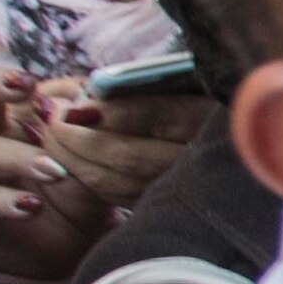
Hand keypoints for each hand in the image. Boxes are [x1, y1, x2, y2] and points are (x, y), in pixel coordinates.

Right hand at [0, 62, 116, 283]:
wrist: (61, 256)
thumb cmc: (74, 200)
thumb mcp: (90, 165)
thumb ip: (88, 135)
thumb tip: (91, 101)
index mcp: (8, 116)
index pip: (12, 86)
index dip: (38, 83)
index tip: (74, 90)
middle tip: (25, 86)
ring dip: (16, 157)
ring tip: (54, 171)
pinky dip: (0, 200)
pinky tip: (30, 206)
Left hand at [25, 72, 210, 211]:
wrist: (231, 141)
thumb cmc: (201, 96)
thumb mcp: (187, 81)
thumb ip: (148, 85)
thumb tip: (94, 91)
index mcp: (210, 120)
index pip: (155, 116)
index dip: (110, 112)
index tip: (75, 104)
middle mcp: (198, 159)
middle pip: (127, 153)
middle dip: (79, 137)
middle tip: (52, 117)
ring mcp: (180, 186)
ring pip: (116, 180)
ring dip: (75, 159)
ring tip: (53, 134)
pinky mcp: (164, 202)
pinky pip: (117, 194)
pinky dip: (88, 176)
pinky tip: (71, 158)